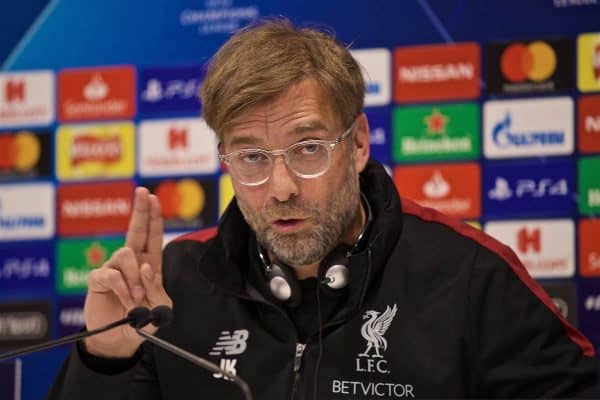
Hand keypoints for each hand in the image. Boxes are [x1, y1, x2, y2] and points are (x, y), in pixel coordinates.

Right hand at [83, 187, 172, 357]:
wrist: (119, 341)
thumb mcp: (160, 308)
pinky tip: (126, 300)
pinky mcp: (98, 280)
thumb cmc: (142, 321)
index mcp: (150, 264)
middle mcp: (132, 262)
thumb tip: (146, 268)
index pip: (153, 236)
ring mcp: (114, 269)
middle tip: (143, 191)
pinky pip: (111, 275)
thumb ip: (157, 290)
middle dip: (141, 210)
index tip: (153, 197)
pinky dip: (122, 288)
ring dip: (134, 276)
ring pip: (126, 254)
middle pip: (136, 230)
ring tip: (137, 298)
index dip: (154, 217)